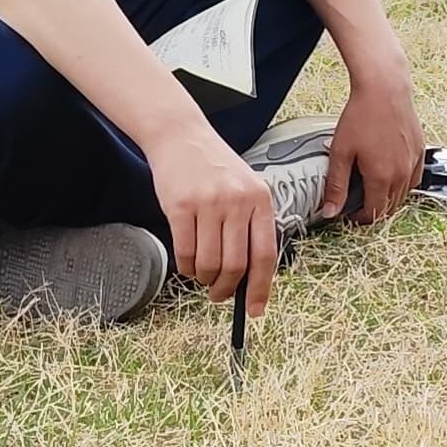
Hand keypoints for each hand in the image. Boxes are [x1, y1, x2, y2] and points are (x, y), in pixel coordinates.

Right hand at [151, 128, 281, 313]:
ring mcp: (208, 203)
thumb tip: (251, 276)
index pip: (266, 255)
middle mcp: (237, 202)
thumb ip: (251, 226)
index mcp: (260, 200)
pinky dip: (185, 267)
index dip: (261, 288)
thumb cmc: (214, 167)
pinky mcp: (180, 206)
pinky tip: (187, 263)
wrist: (181, 136)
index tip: (255, 309)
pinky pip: (184, 252)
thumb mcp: (245, 189)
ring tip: (201, 273)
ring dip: (204, 278)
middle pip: (235, 266)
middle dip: (226, 289)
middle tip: (218, 295)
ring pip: (209, 263)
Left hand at [324, 54, 425, 226]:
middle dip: (374, 211)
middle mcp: (401, 173)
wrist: (384, 89)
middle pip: (390, 207)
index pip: (374, 212)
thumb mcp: (340, 152)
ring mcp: (413, 162)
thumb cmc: (362, 114)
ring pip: (404, 196)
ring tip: (373, 192)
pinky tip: (391, 177)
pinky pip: (414, 179)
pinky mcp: (420, 151)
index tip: (351, 214)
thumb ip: (336, 185)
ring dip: (389, 200)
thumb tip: (330, 210)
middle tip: (359, 205)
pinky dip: (403, 185)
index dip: (360, 218)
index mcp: (381, 177)